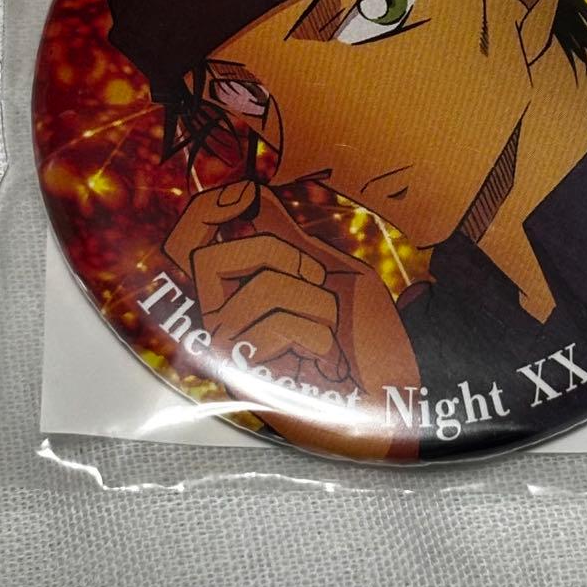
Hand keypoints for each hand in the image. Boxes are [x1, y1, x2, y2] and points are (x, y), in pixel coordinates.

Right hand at [163, 181, 419, 459]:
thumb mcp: (331, 271)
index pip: (191, 241)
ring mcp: (229, 352)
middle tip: (318, 292)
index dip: (204, 211)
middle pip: (213, 258)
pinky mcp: (243, 384)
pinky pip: (274, 325)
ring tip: (328, 338)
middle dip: (287, 261)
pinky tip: (324, 363)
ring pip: (260, 289)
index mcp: (241, 289)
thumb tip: (250, 193)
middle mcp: (223, 318)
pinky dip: (317, 336)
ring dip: (317, 306)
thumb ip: (287, 238)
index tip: (241, 195)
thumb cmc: (367, 337)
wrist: (395, 393)